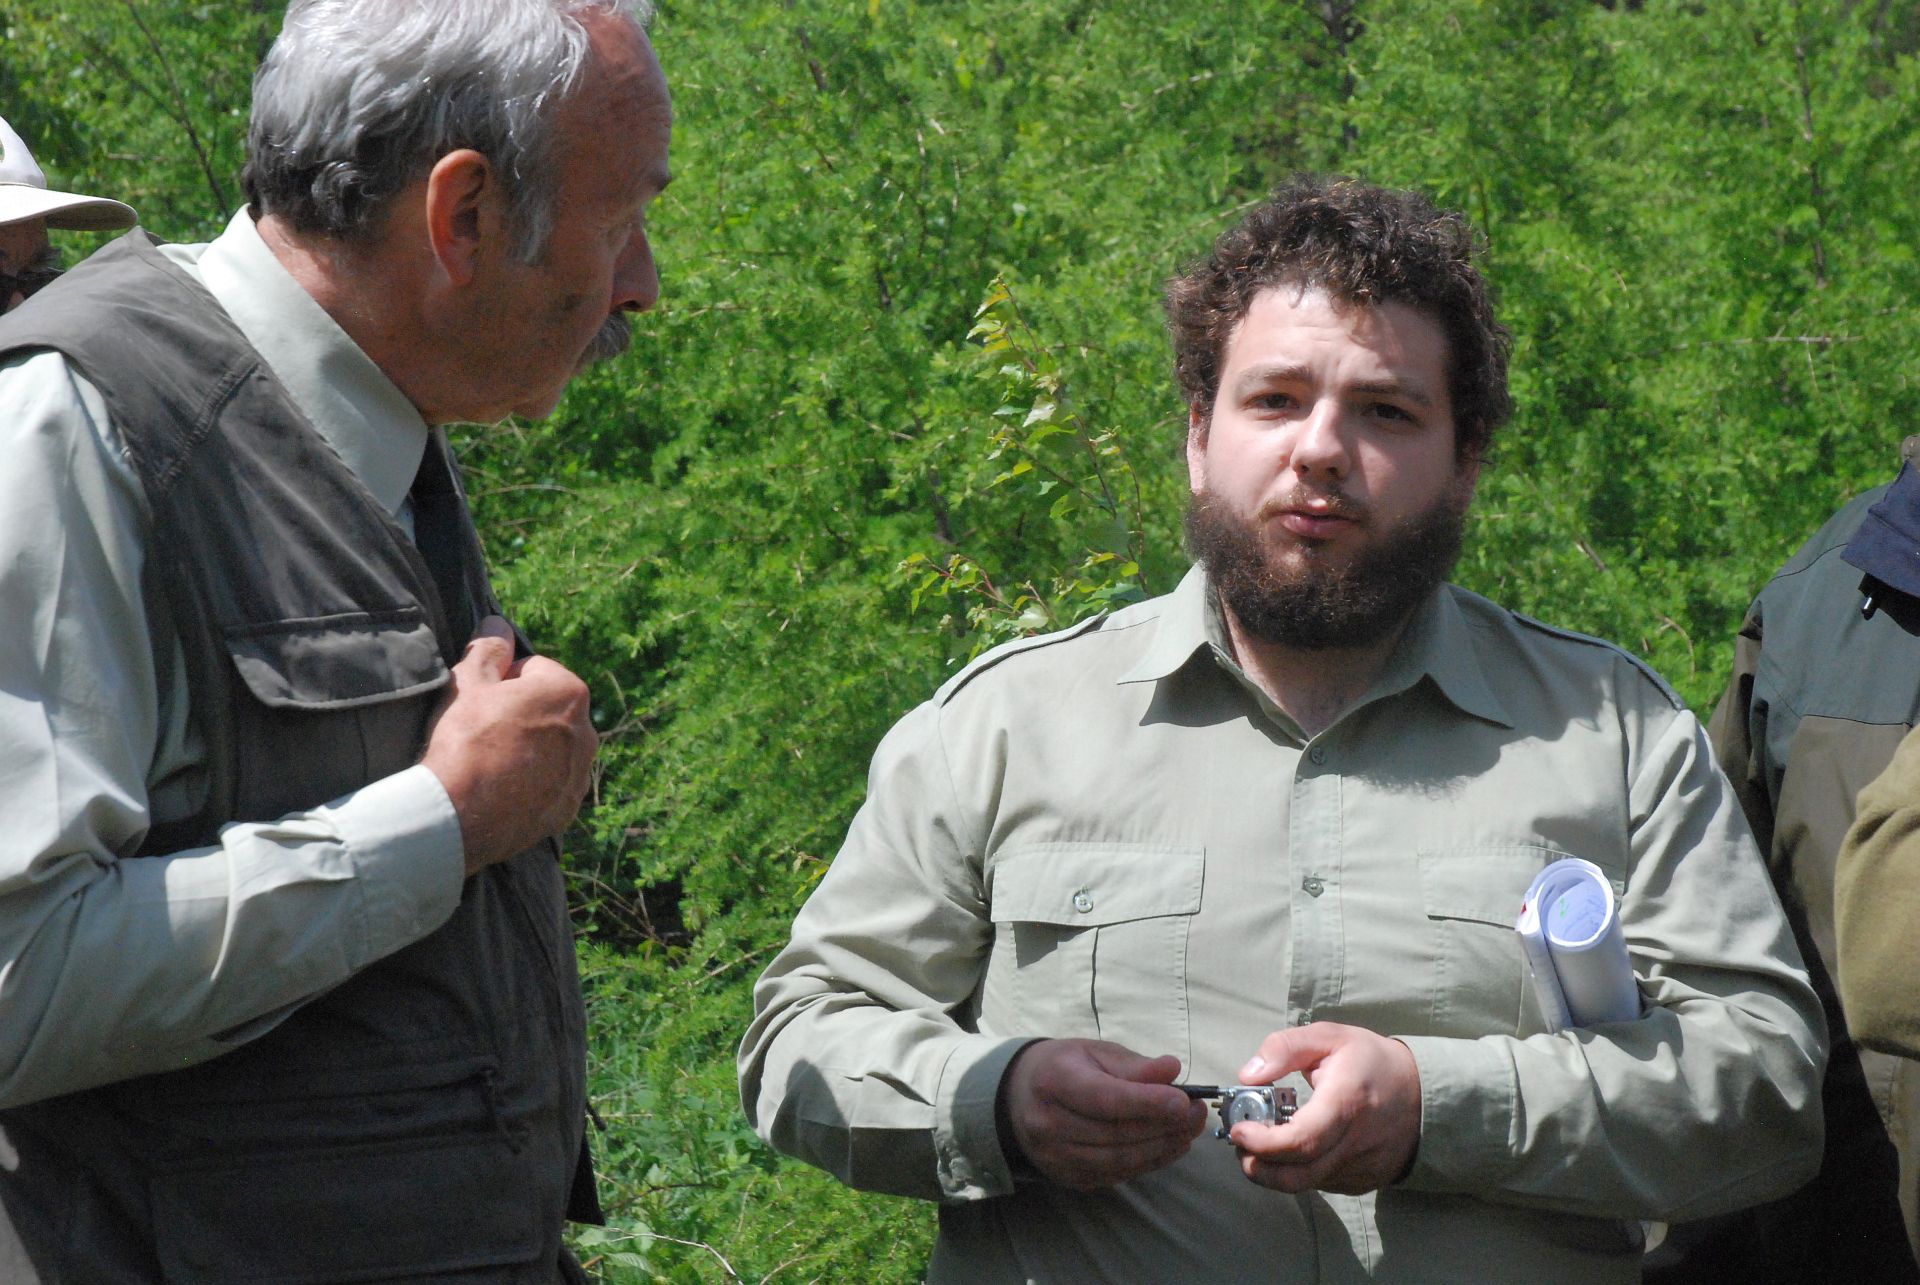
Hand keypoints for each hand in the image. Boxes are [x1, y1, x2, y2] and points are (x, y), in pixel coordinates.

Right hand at [420, 616, 596, 873]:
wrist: (459, 815)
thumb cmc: (466, 740)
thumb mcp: (469, 683)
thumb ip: (489, 650)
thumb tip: (497, 624)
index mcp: (568, 692)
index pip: (533, 669)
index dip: (502, 681)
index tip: (481, 701)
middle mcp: (587, 731)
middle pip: (547, 709)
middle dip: (521, 714)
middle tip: (482, 732)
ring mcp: (580, 773)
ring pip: (551, 748)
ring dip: (528, 748)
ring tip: (489, 763)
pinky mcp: (568, 807)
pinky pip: (550, 784)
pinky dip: (531, 784)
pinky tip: (499, 790)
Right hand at [1000, 1038, 1207, 1189]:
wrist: (1019, 1097)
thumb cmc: (1065, 1067)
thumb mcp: (1095, 1052)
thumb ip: (1134, 1065)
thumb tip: (1172, 1070)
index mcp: (1054, 1081)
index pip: (1105, 1098)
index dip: (1147, 1103)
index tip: (1183, 1101)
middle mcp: (1049, 1123)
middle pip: (1117, 1133)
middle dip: (1164, 1126)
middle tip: (1196, 1113)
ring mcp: (1056, 1156)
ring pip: (1120, 1160)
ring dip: (1162, 1147)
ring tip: (1188, 1130)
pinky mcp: (1067, 1177)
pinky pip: (1116, 1175)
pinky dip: (1149, 1162)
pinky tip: (1169, 1146)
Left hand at [1230, 1022, 1420, 1195]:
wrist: (1424, 1092)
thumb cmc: (1370, 1061)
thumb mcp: (1329, 1037)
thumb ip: (1285, 1048)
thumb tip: (1247, 1075)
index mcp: (1348, 1103)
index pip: (1302, 1141)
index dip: (1263, 1143)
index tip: (1239, 1131)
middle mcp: (1357, 1143)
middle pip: (1298, 1176)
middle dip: (1257, 1166)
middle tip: (1240, 1143)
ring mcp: (1362, 1168)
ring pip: (1307, 1184)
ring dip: (1274, 1170)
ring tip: (1262, 1142)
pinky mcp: (1364, 1182)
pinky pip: (1322, 1184)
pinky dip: (1299, 1171)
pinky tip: (1294, 1148)